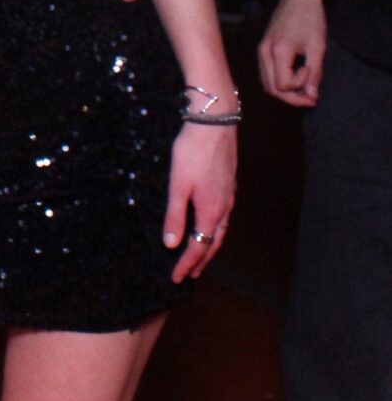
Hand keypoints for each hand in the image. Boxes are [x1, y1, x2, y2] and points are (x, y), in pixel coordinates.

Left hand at [163, 120, 236, 279]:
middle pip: (213, 243)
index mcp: (211, 211)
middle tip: (190, 274)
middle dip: (201, 260)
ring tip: (200, 255)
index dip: (187, 264)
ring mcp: (229, 196)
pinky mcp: (229, 185)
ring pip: (221, 230)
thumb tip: (171, 244)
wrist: (215, 123)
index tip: (177, 278)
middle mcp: (224, 208)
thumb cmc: (192, 152)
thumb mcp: (177, 184)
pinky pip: (224, 217)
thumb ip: (175, 215)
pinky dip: (215, 229)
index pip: (198, 247)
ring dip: (210, 246)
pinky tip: (209, 225)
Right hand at [259, 0, 326, 107]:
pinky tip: (294, 77)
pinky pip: (267, 73)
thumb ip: (315, 73)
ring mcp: (262, 50)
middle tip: (311, 96)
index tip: (312, 72)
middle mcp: (265, 52)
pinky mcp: (263, 48)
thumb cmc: (310, 18)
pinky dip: (279, 82)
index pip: (282, 84)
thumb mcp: (318, 46)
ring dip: (285, 91)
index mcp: (278, 51)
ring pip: (267, 83)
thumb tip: (312, 95)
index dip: (299, 86)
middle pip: (271, 88)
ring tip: (304, 88)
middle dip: (292, 97)